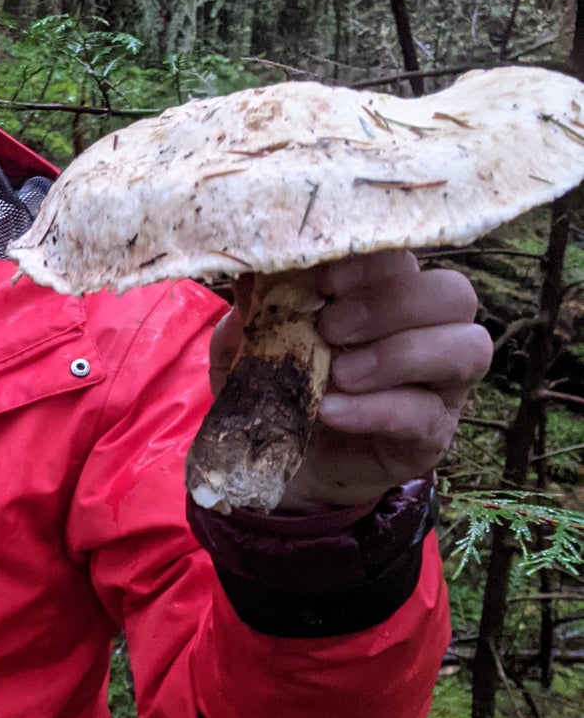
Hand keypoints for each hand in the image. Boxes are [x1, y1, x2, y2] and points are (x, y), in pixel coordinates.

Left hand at [209, 251, 493, 509]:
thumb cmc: (277, 386)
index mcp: (390, 293)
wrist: (278, 460)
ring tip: (339, 374)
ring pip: (467, 349)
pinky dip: (375, 409)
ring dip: (399, 354)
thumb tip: (251, 269)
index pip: (407, 257)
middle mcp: (429, 332)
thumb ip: (257, 306)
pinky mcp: (431, 436)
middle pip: (454, 294)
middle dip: (391, 304)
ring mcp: (440, 385)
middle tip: (330, 328)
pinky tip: (330, 411)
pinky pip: (425, 415)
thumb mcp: (252, 343)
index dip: (368, 264)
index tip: (319, 283)